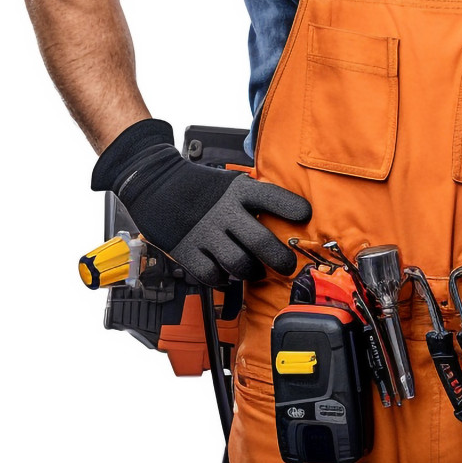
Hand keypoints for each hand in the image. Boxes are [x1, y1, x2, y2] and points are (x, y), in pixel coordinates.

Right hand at [91, 118, 310, 284]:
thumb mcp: (230, 182)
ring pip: (239, 264)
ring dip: (252, 272)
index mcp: (238, 190)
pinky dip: (222, 280)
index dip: (291, 208)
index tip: (305, 216)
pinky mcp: (187, 250)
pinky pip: (212, 276)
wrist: (156, 183)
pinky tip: (225, 274)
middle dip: (281, 259)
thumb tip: (285, 219)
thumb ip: (253, 199)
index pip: (271, 197)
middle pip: (261, 241)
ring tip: (255, 271)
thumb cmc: (200, 186)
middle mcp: (224, 212)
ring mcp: (205, 232)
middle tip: (287, 265)